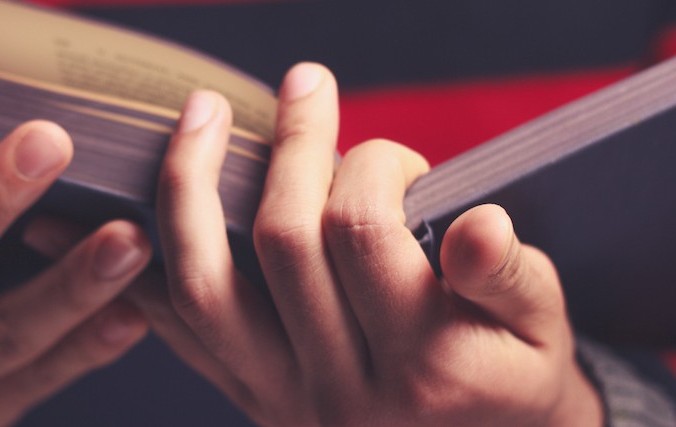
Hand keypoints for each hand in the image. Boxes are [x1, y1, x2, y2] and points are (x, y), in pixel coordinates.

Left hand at [138, 64, 602, 425]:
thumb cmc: (513, 377)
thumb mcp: (541, 329)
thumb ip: (508, 275)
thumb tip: (474, 223)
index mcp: (422, 364)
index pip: (364, 233)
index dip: (375, 166)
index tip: (402, 159)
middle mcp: (340, 390)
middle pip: (282, 243)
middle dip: (292, 147)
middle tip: (305, 86)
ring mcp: (282, 400)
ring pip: (205, 287)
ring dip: (191, 188)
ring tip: (199, 118)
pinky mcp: (249, 399)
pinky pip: (179, 330)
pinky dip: (151, 265)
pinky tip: (134, 211)